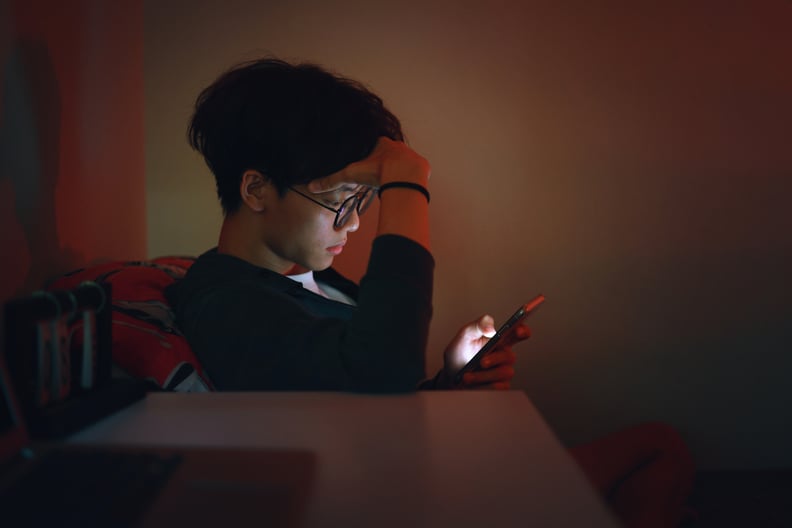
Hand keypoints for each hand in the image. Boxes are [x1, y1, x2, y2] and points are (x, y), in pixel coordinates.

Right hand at [307, 137, 429, 192]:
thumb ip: (332, 180)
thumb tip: (312, 187)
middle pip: (389, 152)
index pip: (373, 143)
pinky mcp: (421, 166)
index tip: (366, 162)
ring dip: (398, 168)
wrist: (404, 174)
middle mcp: (397, 146)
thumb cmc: (377, 171)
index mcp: (380, 143)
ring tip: (392, 179)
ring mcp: (411, 155)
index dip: (368, 153)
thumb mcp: (351, 174)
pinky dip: (410, 176)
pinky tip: (406, 183)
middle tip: (379, 172)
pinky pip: (415, 170)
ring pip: (403, 160)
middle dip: (384, 160)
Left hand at [442, 315, 529, 389]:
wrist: (451, 374)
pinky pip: (499, 388)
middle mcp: (505, 355)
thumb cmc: (461, 352)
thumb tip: (489, 325)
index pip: (518, 333)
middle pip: (509, 356)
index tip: (518, 330)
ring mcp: (504, 371)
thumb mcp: (465, 335)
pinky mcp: (500, 386)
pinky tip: (473, 386)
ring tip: (467, 376)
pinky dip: (484, 386)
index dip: (523, 331)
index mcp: (500, 339)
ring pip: (503, 373)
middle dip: (495, 359)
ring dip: (483, 375)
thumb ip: (478, 325)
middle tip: (482, 362)